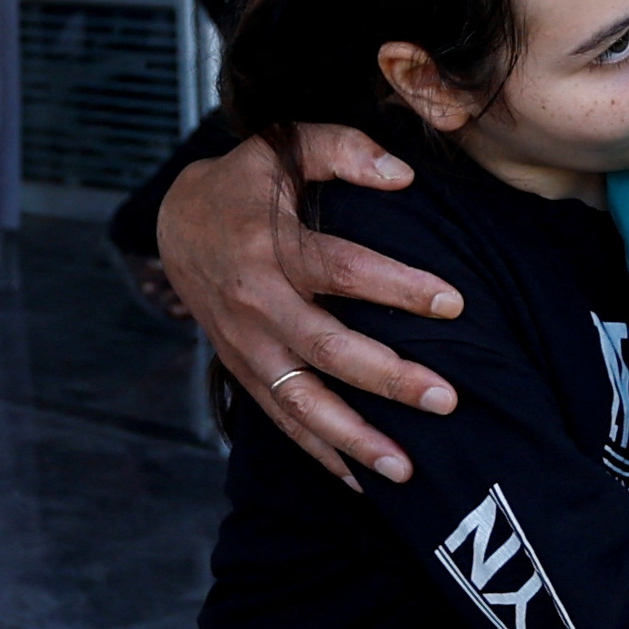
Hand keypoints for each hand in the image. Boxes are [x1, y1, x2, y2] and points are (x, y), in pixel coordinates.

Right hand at [160, 125, 458, 485]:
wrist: (174, 224)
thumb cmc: (245, 183)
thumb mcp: (283, 146)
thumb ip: (343, 150)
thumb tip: (404, 175)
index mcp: (271, 250)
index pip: (342, 271)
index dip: (398, 288)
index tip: (453, 304)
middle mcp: (257, 307)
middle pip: (328, 350)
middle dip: (388, 380)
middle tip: (446, 399)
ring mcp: (248, 349)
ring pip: (302, 404)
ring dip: (354, 440)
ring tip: (406, 469)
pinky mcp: (245, 374)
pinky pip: (284, 422)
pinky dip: (322, 454)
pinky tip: (363, 482)